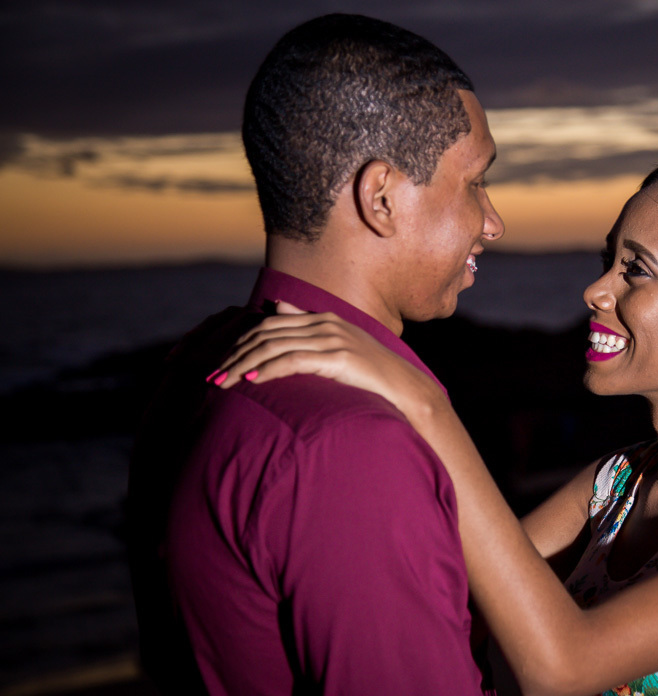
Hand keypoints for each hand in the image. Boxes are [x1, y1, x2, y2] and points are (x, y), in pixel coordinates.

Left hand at [213, 301, 446, 420]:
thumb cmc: (372, 375)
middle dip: (235, 354)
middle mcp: (325, 323)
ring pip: (274, 346)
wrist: (407, 388)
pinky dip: (267, 371)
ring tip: (222, 383)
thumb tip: (277, 306)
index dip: (241, 342)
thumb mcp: (337, 345)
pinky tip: (251, 383)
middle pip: (266, 333)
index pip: (270, 324)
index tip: (221, 363)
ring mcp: (333, 339)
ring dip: (243, 365)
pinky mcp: (339, 358)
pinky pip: (292, 361)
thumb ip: (306, 326)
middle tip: (212, 376)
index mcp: (323, 318)